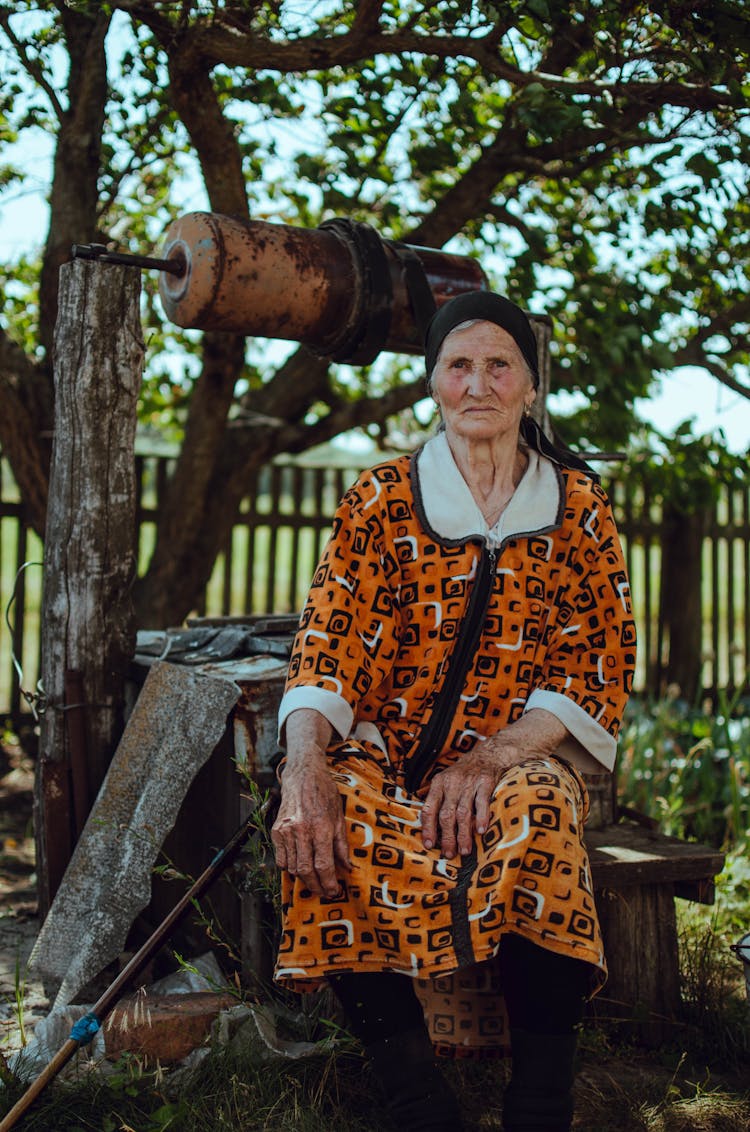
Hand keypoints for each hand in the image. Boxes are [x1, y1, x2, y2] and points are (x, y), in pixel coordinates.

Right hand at [271, 756, 350, 896]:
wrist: (302, 776)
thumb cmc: (324, 794)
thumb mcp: (339, 818)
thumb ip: (342, 846)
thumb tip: (347, 868)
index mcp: (321, 827)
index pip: (324, 865)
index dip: (329, 883)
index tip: (334, 891)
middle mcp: (302, 830)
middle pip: (306, 871)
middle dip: (316, 886)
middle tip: (324, 892)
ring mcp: (286, 831)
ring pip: (293, 868)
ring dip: (304, 880)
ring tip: (314, 882)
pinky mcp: (276, 830)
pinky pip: (281, 859)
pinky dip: (290, 868)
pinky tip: (299, 867)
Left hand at [419, 709, 568, 857]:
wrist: (489, 754)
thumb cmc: (465, 775)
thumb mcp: (447, 782)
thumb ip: (439, 800)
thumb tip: (430, 829)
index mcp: (439, 783)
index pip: (429, 808)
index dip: (428, 828)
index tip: (430, 845)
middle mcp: (452, 782)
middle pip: (446, 814)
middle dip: (447, 837)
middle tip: (449, 854)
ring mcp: (469, 782)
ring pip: (463, 813)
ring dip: (463, 834)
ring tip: (465, 850)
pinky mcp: (486, 782)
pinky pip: (482, 803)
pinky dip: (481, 818)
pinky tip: (481, 832)